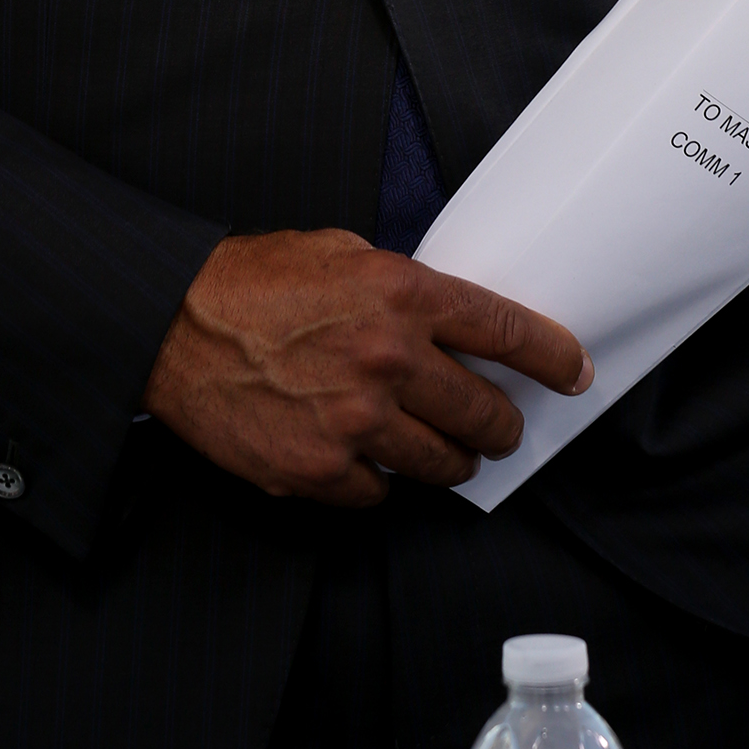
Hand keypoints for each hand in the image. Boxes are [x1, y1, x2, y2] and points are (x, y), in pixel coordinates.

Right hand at [141, 227, 592, 505]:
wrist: (173, 324)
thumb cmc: (254, 281)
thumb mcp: (341, 254)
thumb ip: (402, 288)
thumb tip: (455, 324)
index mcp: (399, 294)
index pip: (505, 330)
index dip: (553, 356)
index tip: (575, 372)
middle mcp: (387, 360)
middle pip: (486, 414)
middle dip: (502, 425)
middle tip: (499, 426)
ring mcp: (355, 424)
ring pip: (443, 465)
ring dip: (449, 459)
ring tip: (438, 447)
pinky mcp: (321, 472)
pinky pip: (381, 494)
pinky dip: (378, 480)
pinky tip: (360, 454)